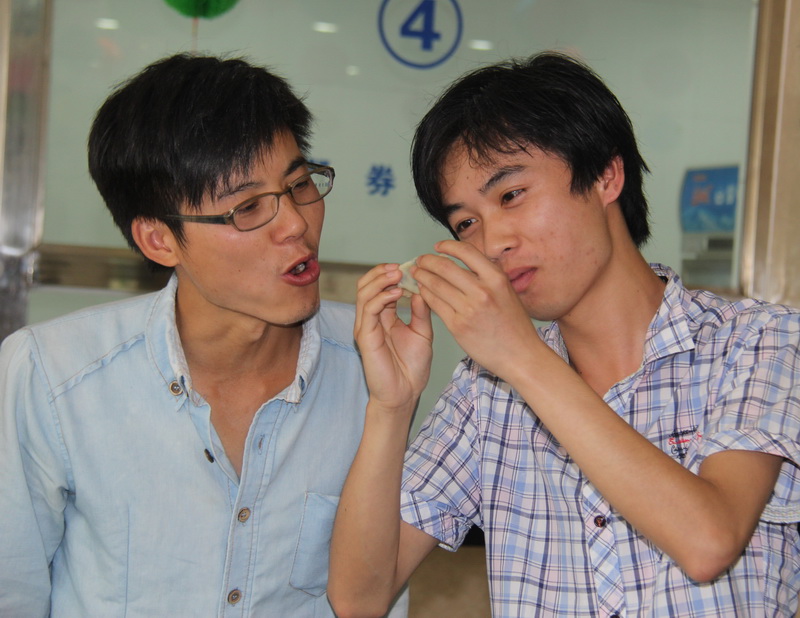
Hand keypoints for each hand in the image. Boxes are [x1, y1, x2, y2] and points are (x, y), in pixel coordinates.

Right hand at [354, 264, 432, 411]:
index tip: (411, 267)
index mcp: (385, 317)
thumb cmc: (412, 368)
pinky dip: (380, 297)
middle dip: (382, 272)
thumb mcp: (423, 334)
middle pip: (367, 285)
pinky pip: (368, 309)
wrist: (405, 394)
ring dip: (380, 280)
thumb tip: (420, 289)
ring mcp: (366, 327)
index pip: (381, 287)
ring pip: (364, 293)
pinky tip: (396, 293)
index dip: (392, 274)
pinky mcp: (365, 336)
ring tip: (398, 274)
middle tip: (400, 267)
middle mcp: (372, 319)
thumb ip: (420, 312)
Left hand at [413, 240, 542, 380]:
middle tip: (421, 261)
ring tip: (417, 274)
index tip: (438, 246)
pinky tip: (422, 292)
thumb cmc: (515, 326)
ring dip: (422, 277)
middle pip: (445, 267)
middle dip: (428, 261)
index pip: (466, 251)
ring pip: (436, 285)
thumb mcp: (507, 292)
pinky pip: (435, 304)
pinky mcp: (458, 326)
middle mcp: (482, 291)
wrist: (520, 355)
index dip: (447, 246)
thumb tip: (468, 261)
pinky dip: (425, 295)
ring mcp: (468, 309)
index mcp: (496, 278)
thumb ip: (489, 276)